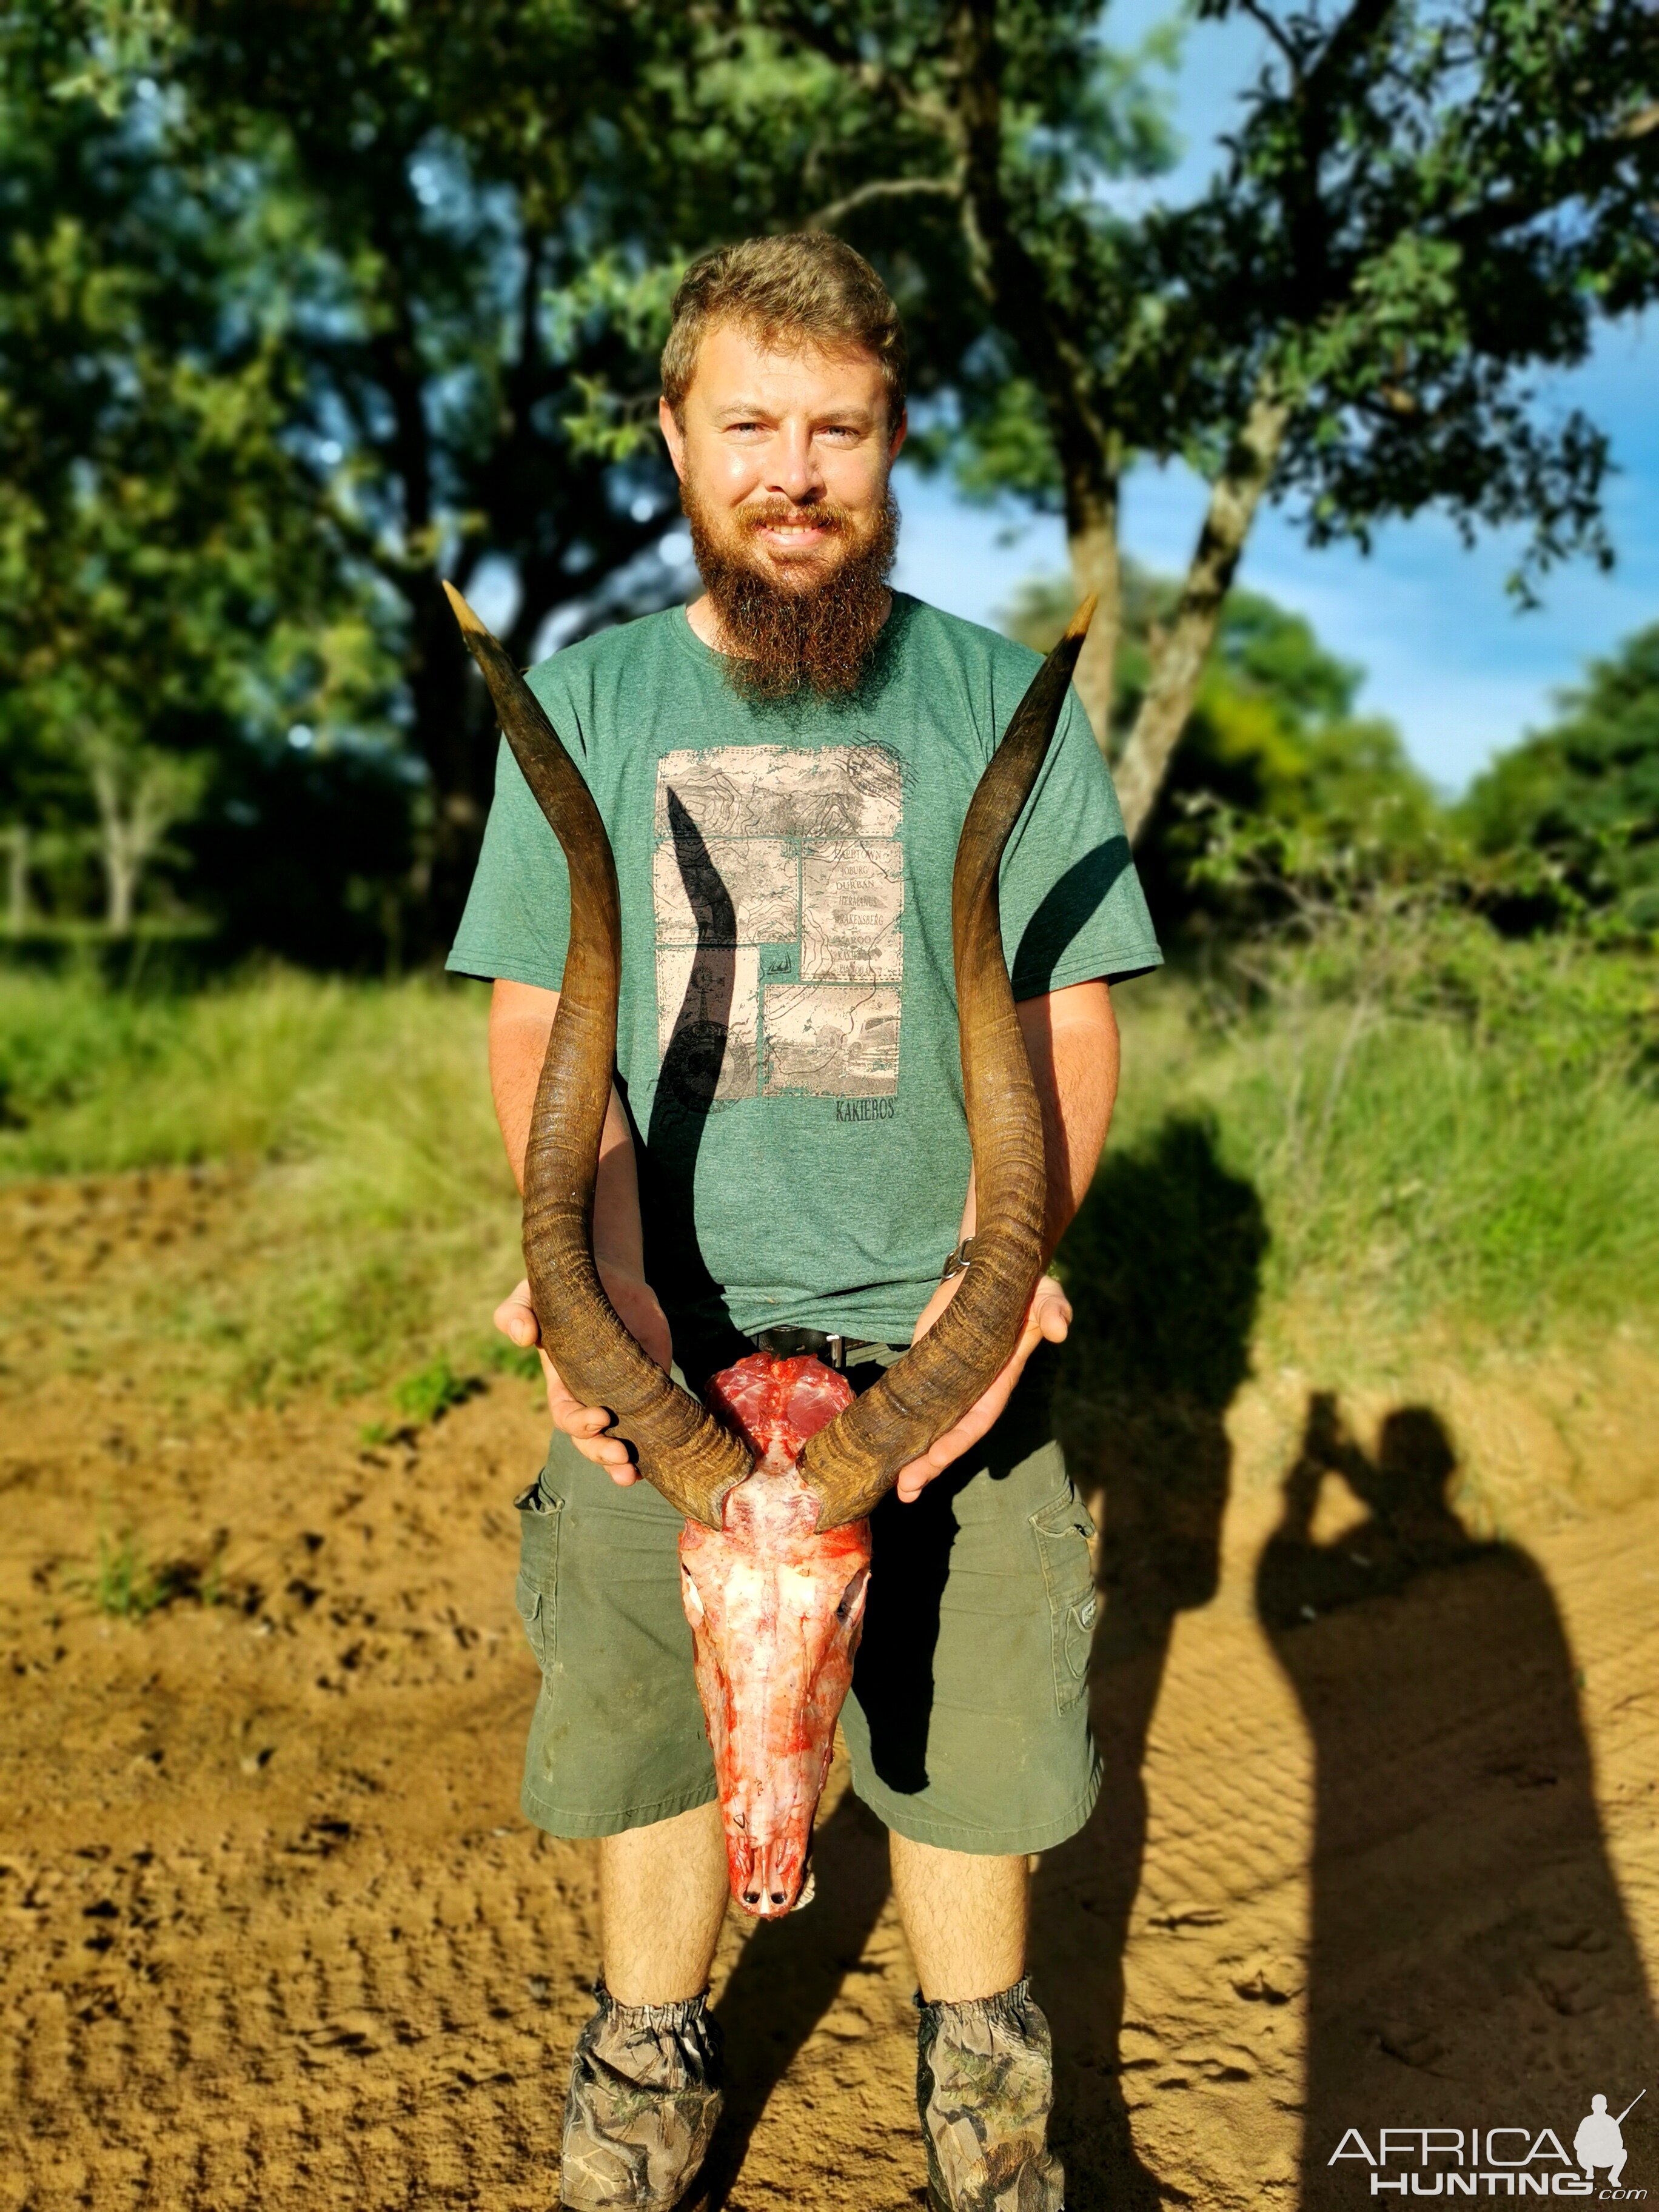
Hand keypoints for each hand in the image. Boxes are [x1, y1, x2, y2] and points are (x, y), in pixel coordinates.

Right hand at [494, 1268, 672, 1485]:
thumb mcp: (529, 1296)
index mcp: (563, 1383)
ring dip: (623, 1463)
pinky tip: (664, 1452)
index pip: (567, 1416)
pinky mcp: (653, 1381)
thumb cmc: (559, 1290)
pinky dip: (657, 1439)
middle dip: (603, 1453)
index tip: (600, 1417)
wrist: (605, 1272)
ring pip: (621, 1440)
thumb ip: (516, 1313)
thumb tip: (521, 1335)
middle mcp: (592, 1395)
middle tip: (622, 1457)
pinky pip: (654, 1417)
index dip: (580, 1423)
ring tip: (633, 1473)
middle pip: (592, 1439)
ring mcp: (623, 1392)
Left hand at [893, 1272, 1071, 1503]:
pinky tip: (880, 1442)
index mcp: (1000, 1380)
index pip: (978, 1417)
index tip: (937, 1457)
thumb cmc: (1025, 1286)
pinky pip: (910, 1399)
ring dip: (912, 1454)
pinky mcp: (925, 1363)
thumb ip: (1054, 1312)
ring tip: (893, 1484)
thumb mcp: (1046, 1295)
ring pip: (928, 1425)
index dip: (958, 1439)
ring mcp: (947, 1379)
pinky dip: (897, 1422)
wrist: (989, 1266)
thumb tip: (1060, 1328)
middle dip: (930, 1462)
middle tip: (906, 1489)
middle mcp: (972, 1388)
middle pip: (949, 1433)